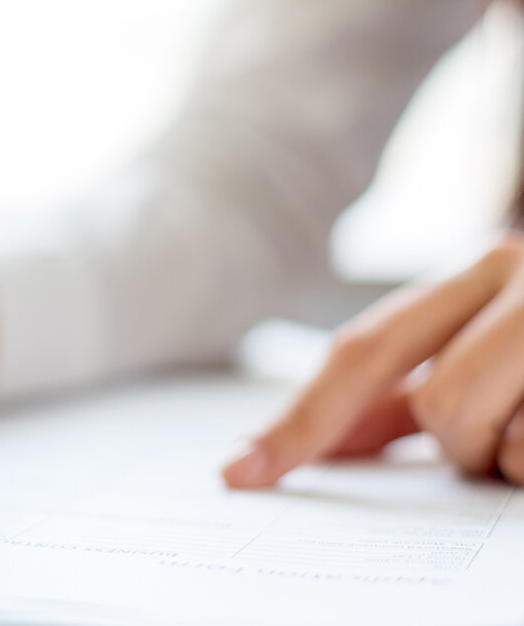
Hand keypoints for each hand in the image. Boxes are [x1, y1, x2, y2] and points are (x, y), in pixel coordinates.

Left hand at [223, 233, 523, 487]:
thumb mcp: (486, 343)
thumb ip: (402, 389)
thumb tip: (319, 444)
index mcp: (479, 267)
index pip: (362, 351)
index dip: (300, 419)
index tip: (241, 470)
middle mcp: (518, 275)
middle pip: (437, 402)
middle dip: (456, 441)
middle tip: (493, 445)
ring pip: (482, 429)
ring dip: (504, 456)